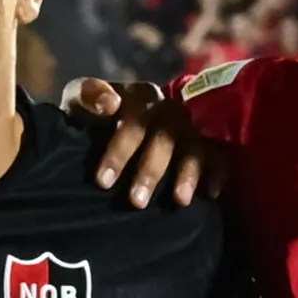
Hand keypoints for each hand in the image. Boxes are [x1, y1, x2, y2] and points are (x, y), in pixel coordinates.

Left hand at [58, 72, 234, 208]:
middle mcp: (167, 110)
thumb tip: (109, 104)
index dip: (119, 151)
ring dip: (188, 174)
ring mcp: (188, 127)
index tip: (102, 181)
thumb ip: (86, 95)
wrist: (111, 122)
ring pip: (194, 148)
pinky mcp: (204, 144)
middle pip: (165, 138)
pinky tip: (210, 194)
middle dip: (150, 170)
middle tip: (136, 202)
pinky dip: (216, 173)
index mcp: (139, 97)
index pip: (133, 122)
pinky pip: (218, 156)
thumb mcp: (79, 103)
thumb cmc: (92, 116)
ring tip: (179, 201)